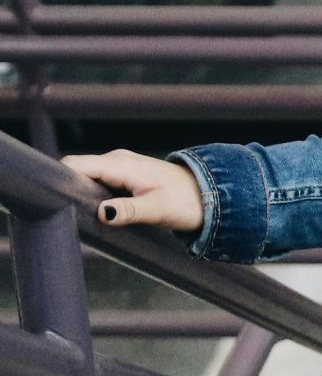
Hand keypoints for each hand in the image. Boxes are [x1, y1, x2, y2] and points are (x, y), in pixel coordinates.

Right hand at [59, 149, 203, 232]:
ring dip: (83, 193)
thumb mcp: (157, 210)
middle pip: (78, 170)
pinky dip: (96, 194)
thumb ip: (129, 211)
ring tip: (85, 215)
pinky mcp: (125, 175)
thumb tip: (103, 213)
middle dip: (70, 189)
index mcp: (120, 165)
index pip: (76, 165)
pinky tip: (100, 210)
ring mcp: (121, 167)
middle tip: (72, 213)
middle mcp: (117, 161)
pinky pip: (100, 181)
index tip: (58, 200)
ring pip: (88, 176)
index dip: (62, 179)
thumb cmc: (187, 202)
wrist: (210, 196)